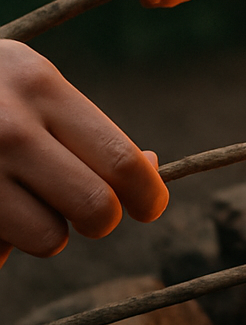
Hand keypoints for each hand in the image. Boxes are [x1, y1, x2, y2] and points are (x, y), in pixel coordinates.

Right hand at [0, 40, 168, 267]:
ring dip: (46, 232)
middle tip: (88, 211)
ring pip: (47, 238)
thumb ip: (88, 128)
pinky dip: (1, 241)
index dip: (149, 196)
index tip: (149, 207)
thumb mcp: (31, 83)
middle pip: (95, 210)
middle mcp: (7, 128)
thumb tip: (152, 167)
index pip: (122, 162)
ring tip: (24, 201)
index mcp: (41, 88)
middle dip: (100, 220)